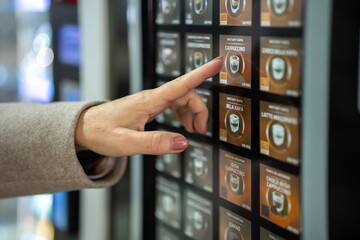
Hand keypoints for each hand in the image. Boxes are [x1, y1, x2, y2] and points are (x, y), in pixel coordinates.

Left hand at [75, 56, 222, 156]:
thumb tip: (184, 142)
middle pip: (185, 93)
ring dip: (191, 113)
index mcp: (148, 101)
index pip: (181, 83)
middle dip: (199, 109)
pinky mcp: (147, 107)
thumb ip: (156, 144)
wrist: (84, 128)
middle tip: (202, 130)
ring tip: (194, 130)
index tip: (217, 63)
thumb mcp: (127, 143)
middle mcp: (150, 98)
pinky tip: (181, 125)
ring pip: (180, 99)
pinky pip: (171, 105)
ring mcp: (149, 102)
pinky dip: (181, 114)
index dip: (201, 73)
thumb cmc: (101, 133)